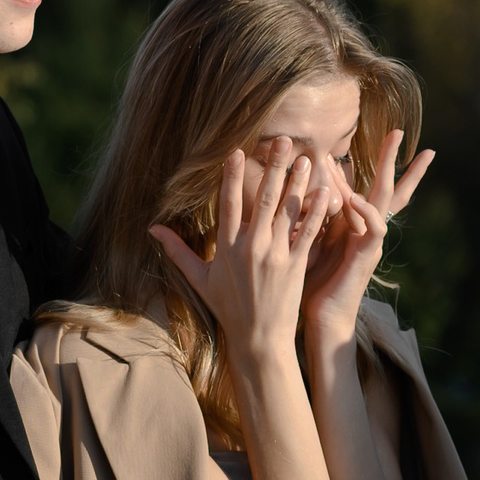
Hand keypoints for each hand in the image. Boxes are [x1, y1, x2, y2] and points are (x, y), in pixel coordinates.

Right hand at [150, 137, 339, 366]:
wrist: (258, 338)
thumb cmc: (228, 309)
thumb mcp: (199, 280)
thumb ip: (177, 251)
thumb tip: (152, 229)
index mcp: (226, 248)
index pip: (228, 204)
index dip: (232, 176)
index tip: (238, 152)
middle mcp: (250, 247)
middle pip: (263, 198)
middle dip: (274, 167)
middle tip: (284, 140)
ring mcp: (275, 255)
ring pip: (288, 211)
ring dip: (299, 182)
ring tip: (308, 158)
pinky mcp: (296, 265)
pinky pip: (308, 231)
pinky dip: (318, 211)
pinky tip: (327, 191)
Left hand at [301, 130, 429, 353]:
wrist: (320, 319)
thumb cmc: (308, 284)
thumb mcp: (304, 242)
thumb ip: (302, 217)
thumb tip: (285, 191)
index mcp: (351, 224)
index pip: (364, 188)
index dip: (370, 165)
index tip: (375, 138)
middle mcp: (364, 229)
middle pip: (384, 187)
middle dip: (392, 160)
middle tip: (399, 130)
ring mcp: (369, 241)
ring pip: (379, 199)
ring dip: (382, 171)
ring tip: (389, 146)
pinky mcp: (367, 255)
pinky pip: (373, 227)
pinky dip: (364, 210)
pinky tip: (352, 196)